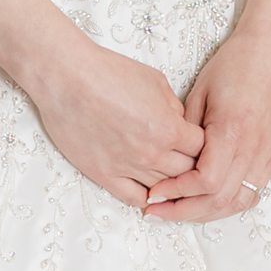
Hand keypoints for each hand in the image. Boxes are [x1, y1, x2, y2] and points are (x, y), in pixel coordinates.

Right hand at [30, 35, 204, 211]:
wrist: (66, 78)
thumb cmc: (108, 72)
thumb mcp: (155, 81)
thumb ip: (174, 107)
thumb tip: (180, 124)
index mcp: (168, 128)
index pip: (202, 148)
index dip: (204, 144)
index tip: (196, 141)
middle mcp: (152, 153)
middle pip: (187, 172)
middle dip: (192, 165)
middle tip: (187, 159)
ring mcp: (127, 167)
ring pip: (164, 188)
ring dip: (170, 183)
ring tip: (171, 177)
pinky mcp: (104, 175)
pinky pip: (133, 198)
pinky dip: (146, 198)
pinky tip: (149, 192)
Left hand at [144, 23, 270, 220]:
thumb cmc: (234, 65)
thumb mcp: (199, 93)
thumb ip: (185, 132)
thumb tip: (167, 161)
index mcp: (232, 130)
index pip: (205, 181)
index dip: (177, 192)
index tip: (155, 193)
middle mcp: (253, 148)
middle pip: (220, 199)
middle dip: (185, 210)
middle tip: (158, 210)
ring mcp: (266, 155)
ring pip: (237, 202)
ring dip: (206, 213)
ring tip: (179, 211)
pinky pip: (251, 193)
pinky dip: (227, 204)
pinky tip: (206, 202)